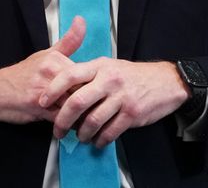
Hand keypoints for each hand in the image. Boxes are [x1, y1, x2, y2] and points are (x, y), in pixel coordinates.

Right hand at [0, 16, 85, 123]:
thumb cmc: (21, 75)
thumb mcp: (44, 55)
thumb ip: (68, 42)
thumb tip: (82, 21)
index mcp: (55, 59)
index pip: (86, 75)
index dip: (93, 87)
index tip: (97, 94)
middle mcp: (50, 72)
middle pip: (82, 90)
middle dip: (90, 102)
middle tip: (95, 110)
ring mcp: (43, 89)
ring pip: (73, 105)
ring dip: (81, 115)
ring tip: (85, 120)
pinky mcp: (37, 106)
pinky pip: (61, 117)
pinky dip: (67, 123)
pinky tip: (68, 124)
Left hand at [39, 59, 190, 147]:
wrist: (165, 81)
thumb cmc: (132, 75)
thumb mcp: (109, 66)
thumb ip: (88, 75)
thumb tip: (63, 87)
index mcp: (100, 66)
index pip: (70, 74)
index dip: (53, 89)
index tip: (41, 101)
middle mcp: (109, 79)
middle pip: (77, 101)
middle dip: (62, 119)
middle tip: (57, 130)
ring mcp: (121, 97)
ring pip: (92, 120)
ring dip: (82, 133)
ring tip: (79, 137)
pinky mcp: (132, 113)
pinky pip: (110, 131)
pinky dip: (100, 140)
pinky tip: (97, 141)